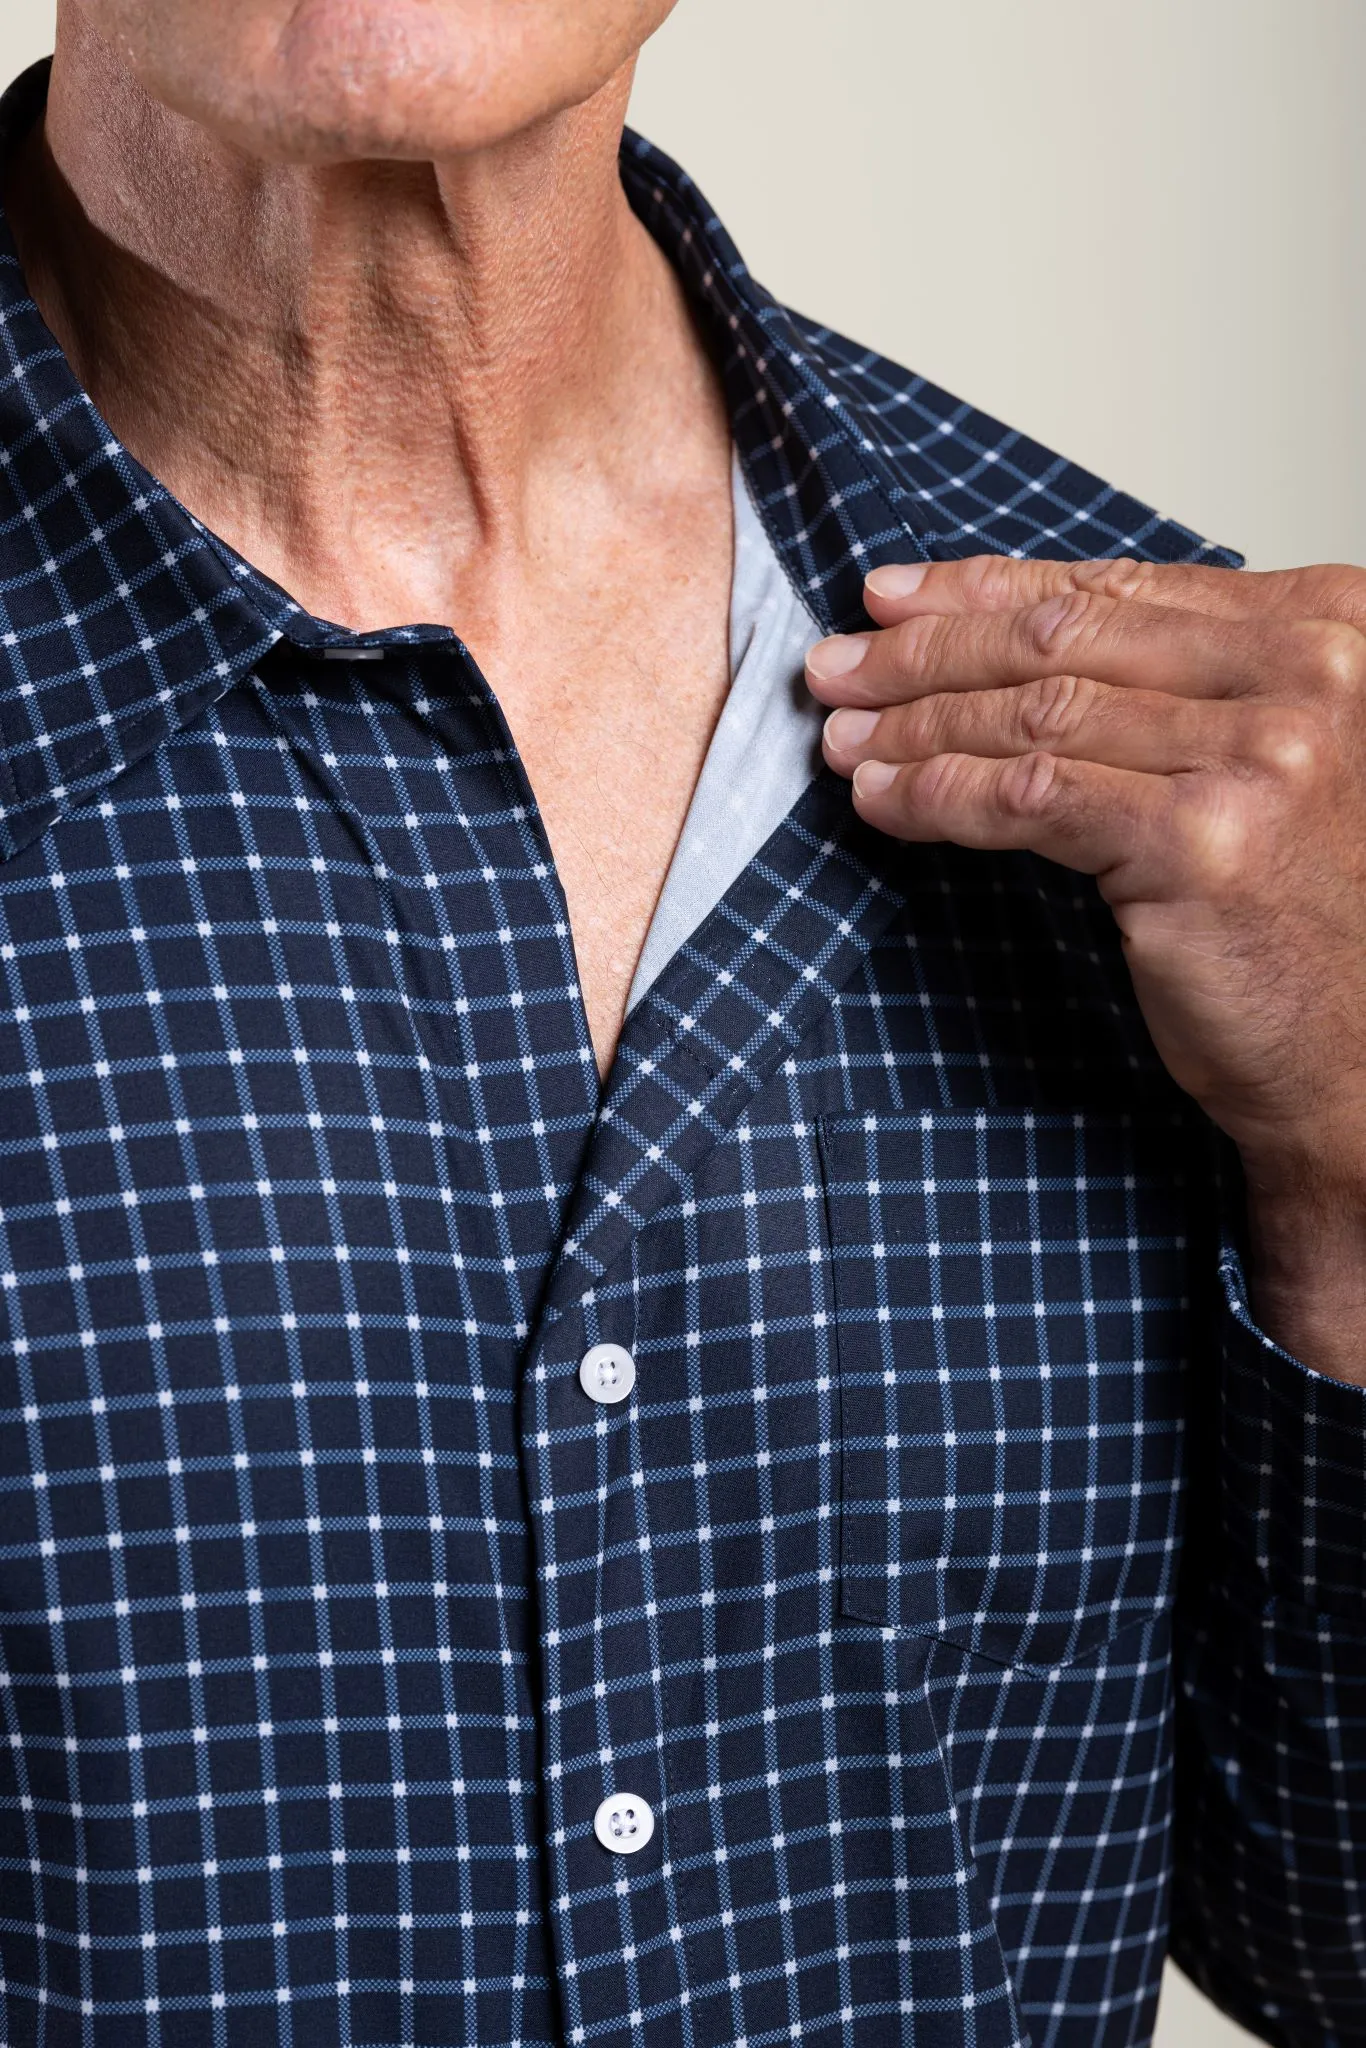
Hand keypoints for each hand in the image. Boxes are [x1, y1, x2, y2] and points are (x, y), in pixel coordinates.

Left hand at [807, 555, 1365, 1381]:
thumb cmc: (1310, 919)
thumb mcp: (1263, 764)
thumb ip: (1178, 692)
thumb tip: (1010, 637)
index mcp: (1326, 629)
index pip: (1116, 586)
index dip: (983, 589)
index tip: (892, 599)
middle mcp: (1305, 673)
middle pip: (1064, 637)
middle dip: (926, 648)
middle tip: (835, 665)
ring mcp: (1257, 754)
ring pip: (1035, 713)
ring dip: (916, 724)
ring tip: (842, 738)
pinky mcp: (1199, 839)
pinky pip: (1029, 795)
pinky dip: (939, 794)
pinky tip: (884, 800)